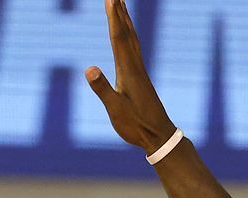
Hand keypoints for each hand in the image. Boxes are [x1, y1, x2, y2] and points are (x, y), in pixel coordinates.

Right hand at [84, 0, 177, 152]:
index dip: (113, 17)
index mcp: (128, 71)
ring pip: (132, 39)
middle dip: (120, 12)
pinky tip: (127, 36)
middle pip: (127, 32)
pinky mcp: (140, 77)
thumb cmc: (136, 125)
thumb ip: (102, 89)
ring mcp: (139, 71)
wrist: (158, 135)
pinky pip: (133, 49)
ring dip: (125, 20)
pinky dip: (128, 36)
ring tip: (120, 5)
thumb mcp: (115, 109)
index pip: (118, 38)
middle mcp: (135, 66)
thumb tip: (89, 69)